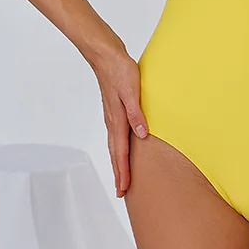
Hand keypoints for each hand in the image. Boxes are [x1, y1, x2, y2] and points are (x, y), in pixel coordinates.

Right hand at [88, 43, 148, 197]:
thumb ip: (137, 113)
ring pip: (114, 144)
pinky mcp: (114, 108)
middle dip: (119, 173)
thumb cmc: (120, 70)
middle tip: (121, 192)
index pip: (120, 152)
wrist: (106, 55)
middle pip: (115, 153)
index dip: (123, 172)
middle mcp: (112, 120)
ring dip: (117, 161)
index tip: (123, 190)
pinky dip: (117, 147)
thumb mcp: (132, 91)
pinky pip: (115, 134)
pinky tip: (121, 145)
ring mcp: (112, 115)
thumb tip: (142, 135)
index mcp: (117, 119)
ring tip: (121, 175)